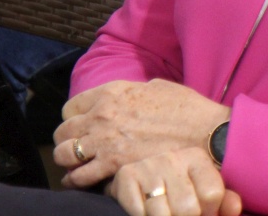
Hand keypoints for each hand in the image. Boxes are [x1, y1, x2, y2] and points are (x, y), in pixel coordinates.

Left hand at [55, 79, 231, 187]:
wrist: (204, 134)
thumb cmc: (187, 109)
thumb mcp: (158, 87)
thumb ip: (133, 91)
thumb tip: (126, 98)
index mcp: (113, 93)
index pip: (71, 107)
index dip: (73, 117)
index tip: (80, 126)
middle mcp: (102, 115)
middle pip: (62, 132)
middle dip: (66, 140)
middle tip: (76, 147)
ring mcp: (105, 142)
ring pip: (63, 154)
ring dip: (67, 161)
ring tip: (75, 165)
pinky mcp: (112, 165)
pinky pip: (78, 176)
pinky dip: (76, 180)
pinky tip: (82, 180)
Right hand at [107, 147, 241, 215]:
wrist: (140, 172)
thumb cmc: (179, 184)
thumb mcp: (202, 186)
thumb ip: (223, 199)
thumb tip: (234, 211)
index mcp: (196, 158)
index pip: (212, 194)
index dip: (211, 213)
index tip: (206, 214)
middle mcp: (172, 158)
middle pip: (188, 208)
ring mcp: (148, 167)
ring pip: (163, 214)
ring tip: (169, 213)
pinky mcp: (126, 177)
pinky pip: (140, 212)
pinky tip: (149, 212)